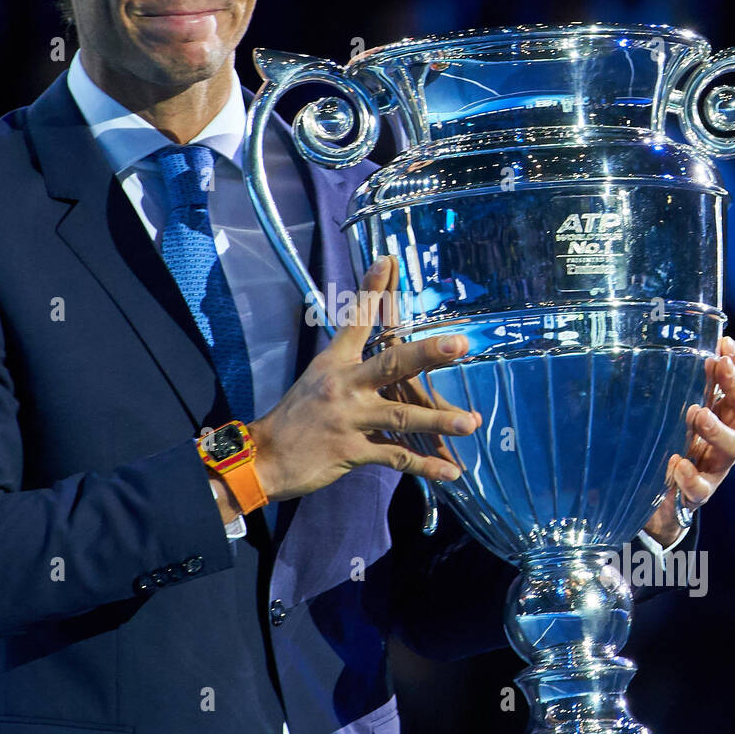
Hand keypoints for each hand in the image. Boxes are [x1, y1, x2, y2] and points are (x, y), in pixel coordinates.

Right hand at [248, 255, 481, 500]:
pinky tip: (450, 472)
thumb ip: (351, 365)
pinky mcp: (352, 450)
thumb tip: (387, 358)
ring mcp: (349, 418)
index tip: (388, 261)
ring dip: (438, 420)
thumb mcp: (318, 379)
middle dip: (427, 354)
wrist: (265, 457)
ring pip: (401, 416)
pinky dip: (425, 466)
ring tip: (469, 423)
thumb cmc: (297, 417)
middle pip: (392, 364)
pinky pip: (396, 456)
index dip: (372, 290)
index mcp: (335, 363)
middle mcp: (344, 385)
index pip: (356, 320)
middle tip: (460, 344)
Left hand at [641, 335, 734, 545]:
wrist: (654, 501)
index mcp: (722, 409)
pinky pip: (702, 489)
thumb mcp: (669, 408)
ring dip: (717, 428)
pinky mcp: (696, 494)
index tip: (725, 344)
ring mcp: (714, 466)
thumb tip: (660, 342)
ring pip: (733, 447)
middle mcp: (725, 434)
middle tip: (720, 366)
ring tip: (697, 414)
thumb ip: (674, 381)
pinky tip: (677, 464)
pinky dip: (692, 477)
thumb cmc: (666, 444)